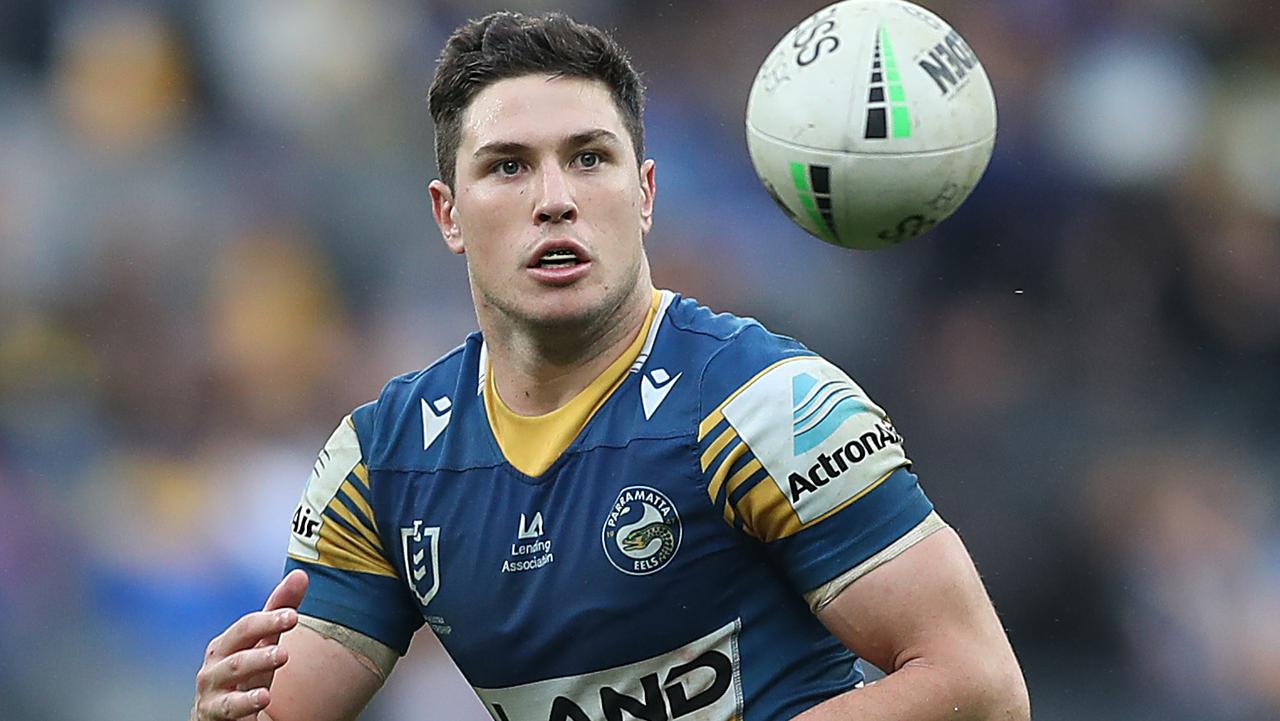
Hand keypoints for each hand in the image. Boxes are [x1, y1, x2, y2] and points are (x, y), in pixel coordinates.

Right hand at [192, 570, 308, 720]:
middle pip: (238, 648)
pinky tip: (264, 698)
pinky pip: (229, 707)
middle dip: (261, 645)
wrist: (221, 716)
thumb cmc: (245, 675)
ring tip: (280, 658)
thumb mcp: (264, 644)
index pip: (248, 626)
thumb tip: (300, 574)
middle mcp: (216, 662)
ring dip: (257, 665)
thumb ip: (279, 612)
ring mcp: (213, 688)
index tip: (293, 615)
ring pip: (234, 673)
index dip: (269, 619)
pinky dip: (245, 703)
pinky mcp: (213, 713)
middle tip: (286, 647)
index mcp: (228, 642)